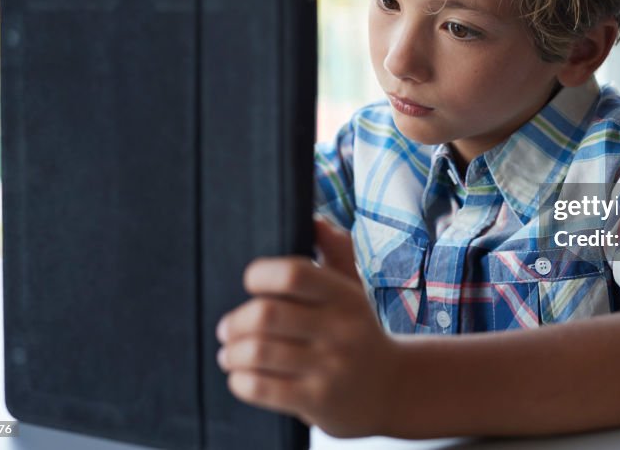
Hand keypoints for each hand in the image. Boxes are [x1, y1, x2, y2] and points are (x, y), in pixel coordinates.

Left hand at [215, 217, 401, 437]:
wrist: (392, 388)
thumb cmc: (359, 331)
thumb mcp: (354, 288)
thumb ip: (335, 249)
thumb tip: (314, 218)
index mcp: (344, 295)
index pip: (293, 274)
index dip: (260, 275)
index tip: (251, 285)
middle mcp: (340, 329)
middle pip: (266, 315)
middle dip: (235, 321)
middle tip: (227, 328)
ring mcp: (330, 367)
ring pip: (258, 352)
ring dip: (232, 353)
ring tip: (229, 353)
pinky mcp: (319, 401)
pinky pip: (261, 388)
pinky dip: (239, 380)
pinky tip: (241, 375)